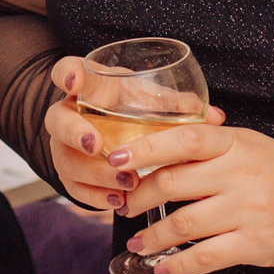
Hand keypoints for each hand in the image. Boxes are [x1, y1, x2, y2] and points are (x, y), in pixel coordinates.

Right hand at [41, 56, 225, 211]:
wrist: (110, 131)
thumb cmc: (134, 108)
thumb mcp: (151, 100)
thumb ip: (177, 105)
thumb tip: (216, 117)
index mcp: (88, 87)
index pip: (65, 71)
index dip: (66, 74)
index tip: (75, 82)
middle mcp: (70, 114)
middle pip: (57, 120)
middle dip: (75, 133)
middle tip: (97, 144)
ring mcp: (66, 147)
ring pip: (66, 160)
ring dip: (95, 172)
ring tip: (125, 181)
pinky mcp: (71, 174)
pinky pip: (74, 188)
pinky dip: (96, 197)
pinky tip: (119, 201)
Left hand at [112, 121, 273, 273]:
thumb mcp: (249, 144)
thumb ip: (209, 143)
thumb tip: (157, 142)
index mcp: (235, 144)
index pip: (184, 138)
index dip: (145, 147)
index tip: (116, 158)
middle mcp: (240, 174)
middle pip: (174, 183)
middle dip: (139, 197)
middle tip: (124, 205)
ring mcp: (247, 211)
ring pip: (184, 224)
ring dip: (153, 236)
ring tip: (138, 242)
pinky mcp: (254, 245)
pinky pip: (206, 258)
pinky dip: (178, 266)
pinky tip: (162, 268)